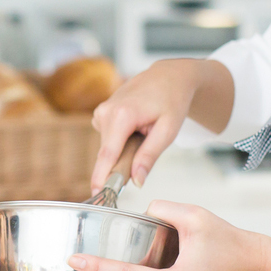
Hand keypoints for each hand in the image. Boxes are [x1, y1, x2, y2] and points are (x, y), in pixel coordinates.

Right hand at [89, 59, 222, 190]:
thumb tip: (136, 181)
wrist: (169, 76)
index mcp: (122, 115)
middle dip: (122, 163)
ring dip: (124, 149)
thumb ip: (150, 156)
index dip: (101, 177)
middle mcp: (106, 111)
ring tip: (145, 132)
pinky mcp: (101, 112)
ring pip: (108, 146)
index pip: (107, 154)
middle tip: (145, 150)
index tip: (97, 195)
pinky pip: (108, 137)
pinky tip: (136, 127)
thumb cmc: (172, 100)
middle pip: (108, 153)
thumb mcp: (168, 131)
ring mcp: (101, 110)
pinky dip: (121, 139)